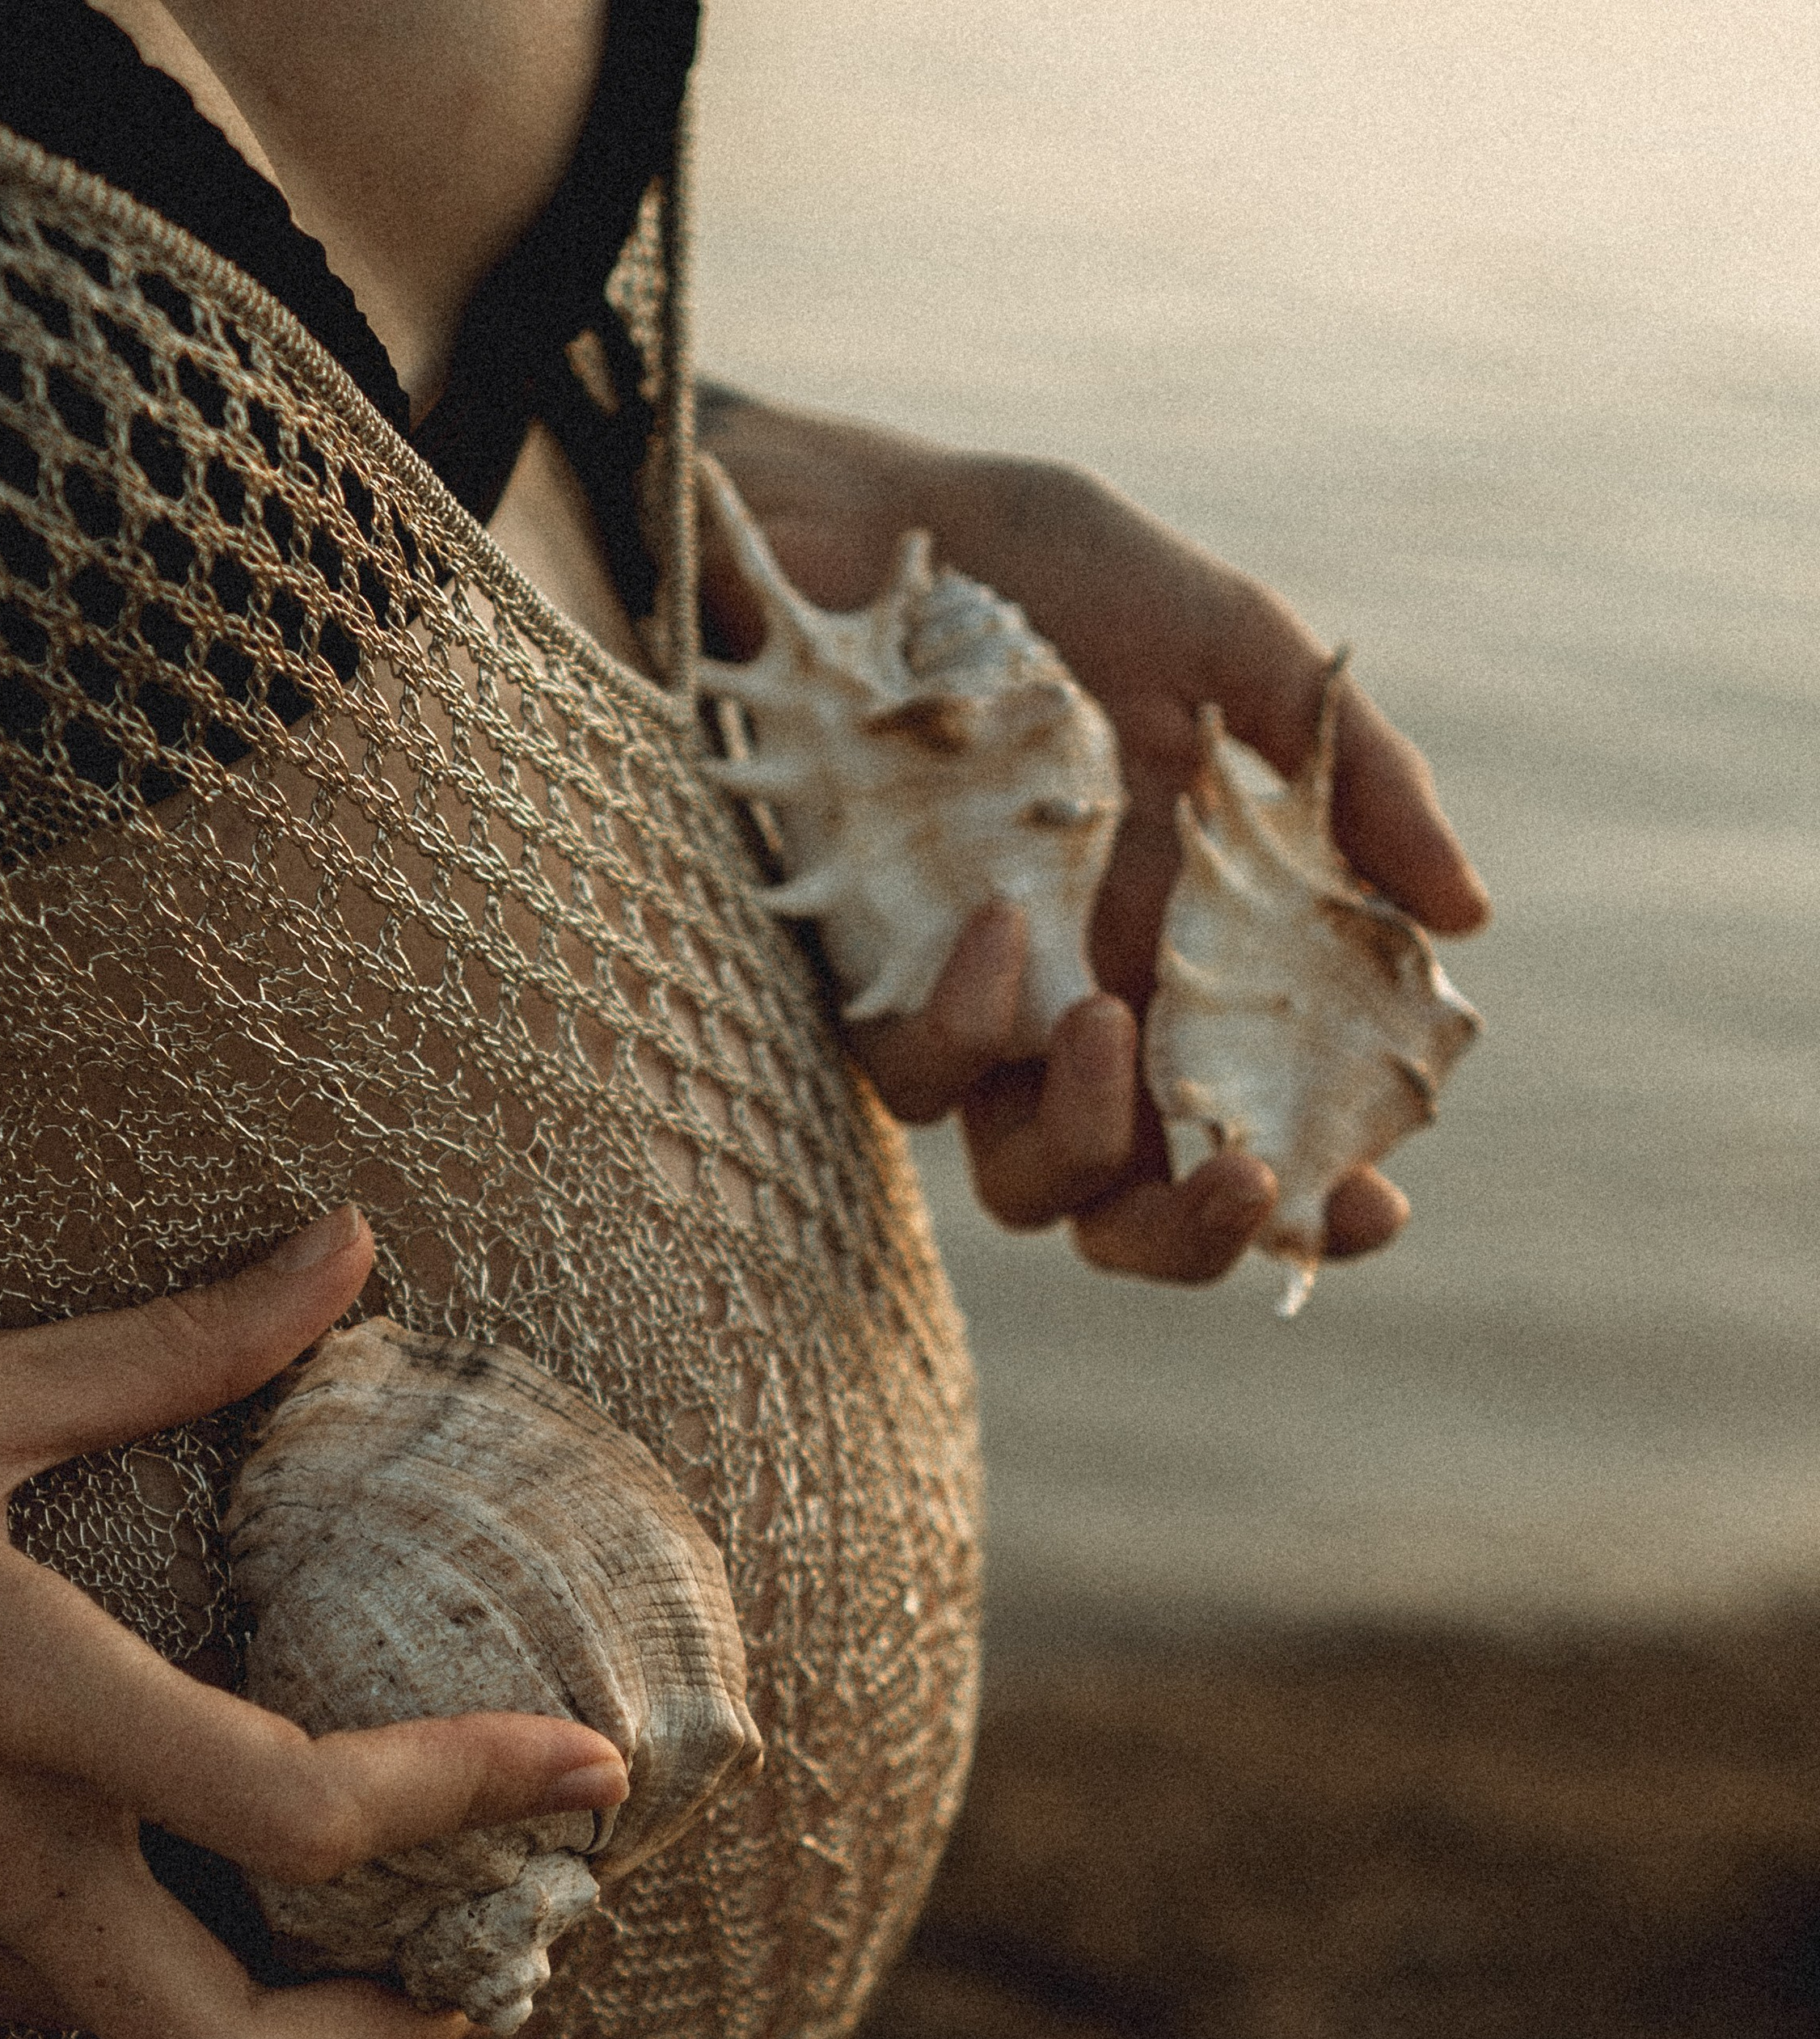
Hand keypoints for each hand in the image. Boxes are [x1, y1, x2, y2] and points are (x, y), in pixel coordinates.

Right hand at [0, 1207, 627, 2038]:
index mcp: (20, 1694)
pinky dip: (116, 1971)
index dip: (470, 1798)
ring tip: (342, 1928)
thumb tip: (350, 1244)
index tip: (587, 1773)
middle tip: (474, 1976)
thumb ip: (178, 1346)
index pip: (299, 1806)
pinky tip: (147, 1886)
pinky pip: (17, 2006)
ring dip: (248, 2004)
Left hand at [697, 395, 1488, 1283]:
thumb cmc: (1047, 578)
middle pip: (1134, 1214)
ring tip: (1105, 1021)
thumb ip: (1353, 780)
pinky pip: (917, 1079)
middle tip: (1246, 1178)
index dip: (1316, 1200)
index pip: (1258, 1129)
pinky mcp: (866, 986)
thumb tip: (1464, 914)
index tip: (1374, 1200)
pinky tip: (1000, 920)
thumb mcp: (1231, 650)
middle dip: (1197, 1236)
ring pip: (1027, 1185)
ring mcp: (975, 1015)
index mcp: (1190, 965)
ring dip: (1087, 1141)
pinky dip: (967, 1024)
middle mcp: (1084, 1017)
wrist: (852, 523)